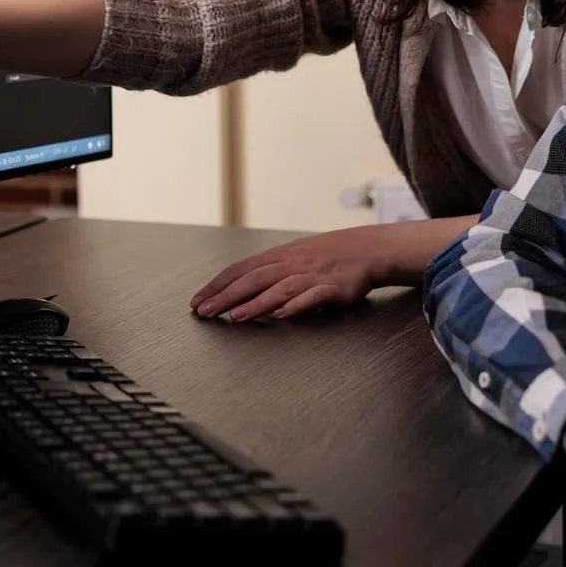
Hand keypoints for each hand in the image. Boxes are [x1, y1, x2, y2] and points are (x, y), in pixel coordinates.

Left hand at [191, 222, 447, 321]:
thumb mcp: (293, 257)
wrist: (368, 249)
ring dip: (255, 304)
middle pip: (253, 279)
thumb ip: (268, 272)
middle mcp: (291, 263)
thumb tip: (236, 291)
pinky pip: (313, 297)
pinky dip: (296, 305)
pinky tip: (281, 314)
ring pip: (279, 289)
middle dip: (226, 296)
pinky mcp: (333, 288)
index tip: (197, 300)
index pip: (240, 269)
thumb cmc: (327, 256)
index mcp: (278, 256)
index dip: (217, 284)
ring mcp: (312, 275)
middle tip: (205, 312)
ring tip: (235, 317)